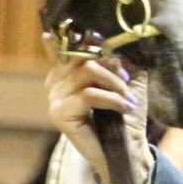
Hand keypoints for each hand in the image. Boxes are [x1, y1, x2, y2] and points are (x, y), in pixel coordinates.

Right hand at [43, 33, 153, 183]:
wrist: (126, 149)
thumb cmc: (124, 115)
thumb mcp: (125, 81)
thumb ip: (116, 60)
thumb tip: (111, 43)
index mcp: (65, 73)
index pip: (60, 48)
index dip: (70, 37)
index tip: (91, 34)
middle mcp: (55, 83)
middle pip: (82, 56)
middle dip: (110, 66)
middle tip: (126, 82)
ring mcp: (54, 99)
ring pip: (87, 71)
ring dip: (115, 84)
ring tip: (128, 100)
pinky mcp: (60, 114)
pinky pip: (88, 94)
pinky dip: (112, 99)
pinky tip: (125, 107)